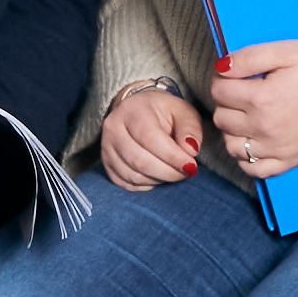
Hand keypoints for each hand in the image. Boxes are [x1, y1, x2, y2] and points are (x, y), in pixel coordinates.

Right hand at [90, 81, 209, 192]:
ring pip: (133, 176)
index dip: (173, 157)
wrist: (137, 110)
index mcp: (133, 110)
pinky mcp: (106, 163)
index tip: (191, 166)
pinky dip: (145, 185)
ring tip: (172, 172)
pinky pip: (125, 184)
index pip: (151, 139)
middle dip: (168, 173)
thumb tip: (190, 151)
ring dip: (158, 180)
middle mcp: (114, 128)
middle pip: (140, 161)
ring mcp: (106, 147)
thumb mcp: (182, 112)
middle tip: (186, 172)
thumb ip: (190, 129)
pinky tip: (157, 176)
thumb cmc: (163, 113)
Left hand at [204, 39, 297, 181]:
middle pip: (222, 118)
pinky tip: (254, 141)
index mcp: (262, 98)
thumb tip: (221, 68)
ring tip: (248, 115)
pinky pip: (253, 169)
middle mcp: (265, 128)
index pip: (219, 91)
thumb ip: (249, 57)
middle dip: (227, 102)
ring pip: (231, 145)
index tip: (237, 75)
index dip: (224, 79)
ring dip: (233, 130)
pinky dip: (246, 157)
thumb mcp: (288, 51)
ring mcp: (276, 149)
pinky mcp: (290, 161)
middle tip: (245, 91)